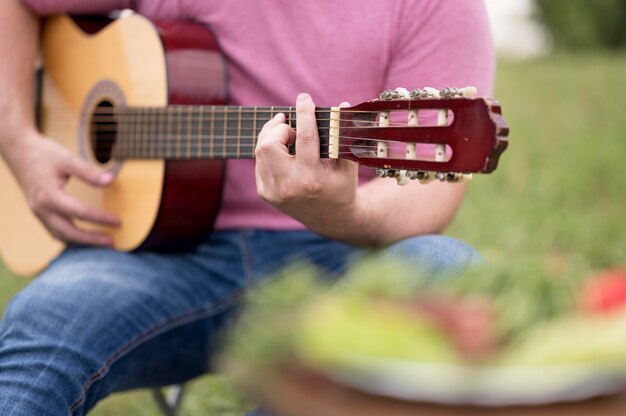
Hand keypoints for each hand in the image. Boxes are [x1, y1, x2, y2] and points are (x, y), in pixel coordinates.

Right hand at [5, 131, 119, 245]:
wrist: (18, 150)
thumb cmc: (44, 153)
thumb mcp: (67, 159)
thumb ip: (89, 172)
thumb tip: (111, 181)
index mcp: (49, 195)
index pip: (80, 212)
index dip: (100, 219)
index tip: (118, 222)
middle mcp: (41, 208)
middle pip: (68, 232)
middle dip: (90, 240)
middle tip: (111, 243)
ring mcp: (38, 213)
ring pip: (60, 235)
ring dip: (80, 242)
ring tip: (101, 242)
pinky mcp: (39, 213)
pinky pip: (54, 231)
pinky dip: (70, 237)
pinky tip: (85, 237)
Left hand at [255, 93, 357, 235]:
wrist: (331, 219)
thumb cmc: (342, 186)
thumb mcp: (348, 163)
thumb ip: (343, 134)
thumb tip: (342, 104)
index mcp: (312, 178)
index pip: (305, 137)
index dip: (304, 112)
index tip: (304, 97)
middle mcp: (289, 186)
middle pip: (269, 144)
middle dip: (279, 128)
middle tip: (292, 126)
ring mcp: (274, 192)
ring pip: (260, 151)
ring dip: (273, 137)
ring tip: (288, 135)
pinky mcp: (265, 193)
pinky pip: (260, 162)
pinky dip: (270, 152)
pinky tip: (283, 151)